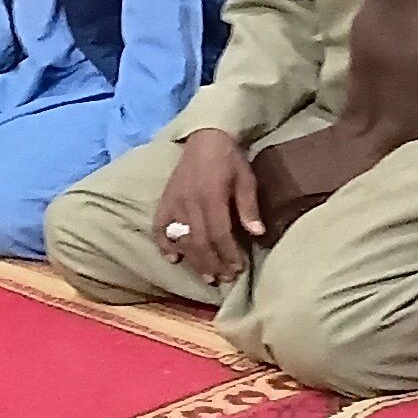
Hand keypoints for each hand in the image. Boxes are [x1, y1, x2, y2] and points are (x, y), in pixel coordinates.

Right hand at [152, 130, 267, 290]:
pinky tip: (173, 259)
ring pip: (182, 239)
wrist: (205, 137)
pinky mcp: (165, 201)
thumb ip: (248, 207)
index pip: (219, 234)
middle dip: (213, 264)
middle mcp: (190, 203)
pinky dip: (164, 244)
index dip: (229, 254)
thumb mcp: (246, 178)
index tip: (239, 269)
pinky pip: (160, 227)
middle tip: (224, 279)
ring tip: (207, 277)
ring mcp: (175, 203)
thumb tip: (257, 233)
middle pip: (200, 242)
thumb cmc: (229, 159)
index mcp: (212, 196)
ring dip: (194, 261)